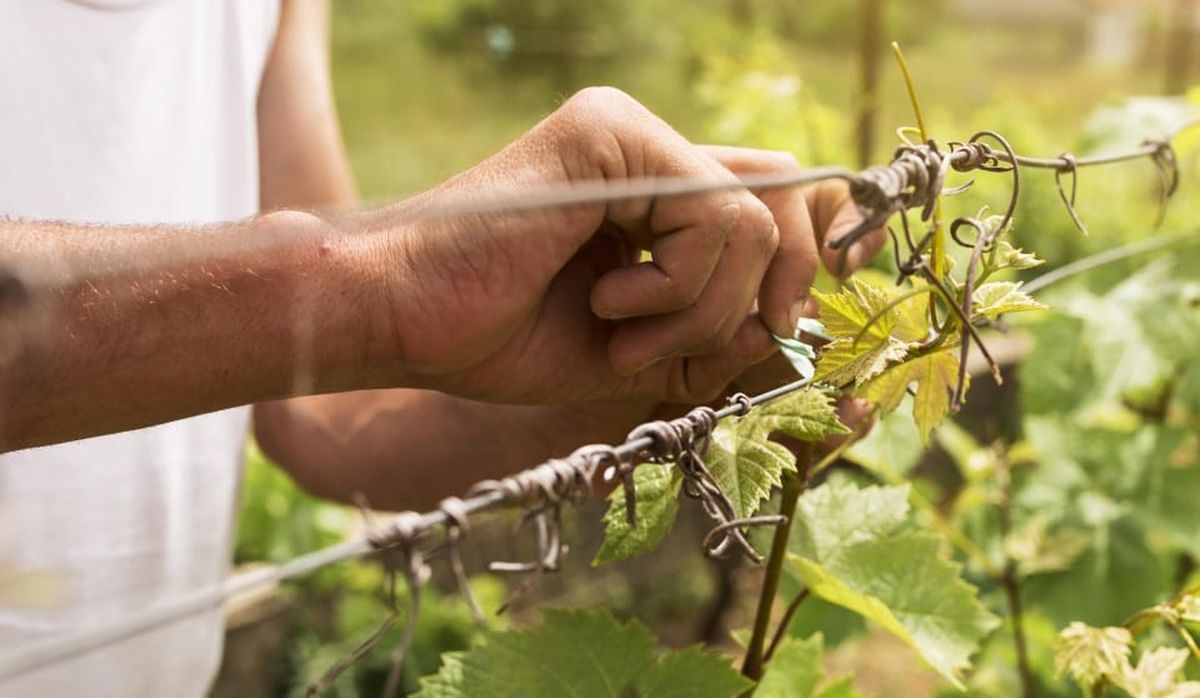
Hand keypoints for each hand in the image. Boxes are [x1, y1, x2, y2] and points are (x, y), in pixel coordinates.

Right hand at [366, 88, 834, 404]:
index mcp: (651, 195)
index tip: (800, 317)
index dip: (811, 247)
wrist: (406, 323)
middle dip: (777, 288)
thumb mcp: (637, 354)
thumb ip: (716, 335)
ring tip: (622, 333)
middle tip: (712, 347)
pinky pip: (714, 215)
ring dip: (701, 309)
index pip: (772, 195)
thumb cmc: (502, 339)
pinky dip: (677, 289)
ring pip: (753, 219)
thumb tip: (796, 328)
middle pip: (783, 195)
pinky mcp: (610, 133)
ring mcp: (629, 134)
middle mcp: (647, 151)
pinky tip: (607, 301)